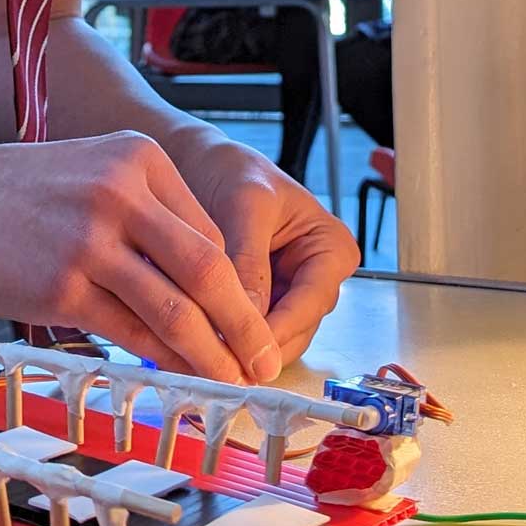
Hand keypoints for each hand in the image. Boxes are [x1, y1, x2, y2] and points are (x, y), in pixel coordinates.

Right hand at [0, 133, 283, 382]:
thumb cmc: (10, 197)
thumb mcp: (90, 177)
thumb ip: (146, 219)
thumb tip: (200, 291)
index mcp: (140, 157)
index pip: (211, 232)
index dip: (239, 287)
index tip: (255, 324)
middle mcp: (123, 191)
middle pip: (209, 269)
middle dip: (244, 326)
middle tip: (264, 363)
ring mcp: (91, 238)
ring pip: (176, 309)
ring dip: (212, 355)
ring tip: (231, 383)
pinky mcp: (60, 285)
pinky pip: (129, 332)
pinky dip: (160, 362)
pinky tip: (176, 379)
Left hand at [165, 127, 358, 370]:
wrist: (205, 164)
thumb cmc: (233, 170)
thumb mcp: (245, 206)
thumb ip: (248, 260)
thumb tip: (248, 319)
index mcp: (331, 249)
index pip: (310, 303)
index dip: (274, 330)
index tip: (237, 349)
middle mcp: (317, 278)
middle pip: (293, 331)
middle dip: (253, 347)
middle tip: (212, 361)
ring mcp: (289, 295)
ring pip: (268, 342)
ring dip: (236, 349)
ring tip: (197, 355)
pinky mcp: (260, 305)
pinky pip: (246, 334)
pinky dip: (223, 340)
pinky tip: (194, 343)